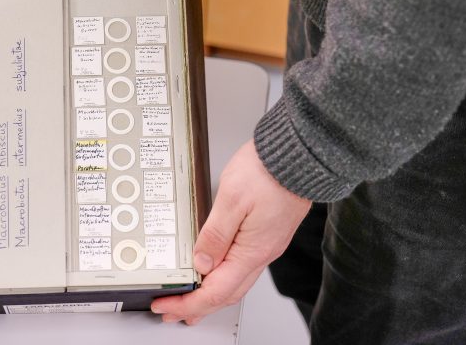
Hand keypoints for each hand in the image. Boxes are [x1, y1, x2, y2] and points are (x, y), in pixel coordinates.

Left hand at [151, 140, 311, 324]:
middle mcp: (262, 253)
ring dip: (211, 296)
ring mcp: (266, 245)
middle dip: (197, 307)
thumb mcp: (232, 198)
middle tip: (172, 311)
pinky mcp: (267, 234)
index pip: (216, 292)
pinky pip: (242, 266)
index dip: (188, 303)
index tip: (165, 306)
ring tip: (191, 301)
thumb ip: (214, 234)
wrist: (300, 154)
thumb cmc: (268, 170)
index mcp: (253, 251)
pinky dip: (224, 278)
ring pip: (236, 282)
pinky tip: (214, 272)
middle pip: (226, 294)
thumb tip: (200, 263)